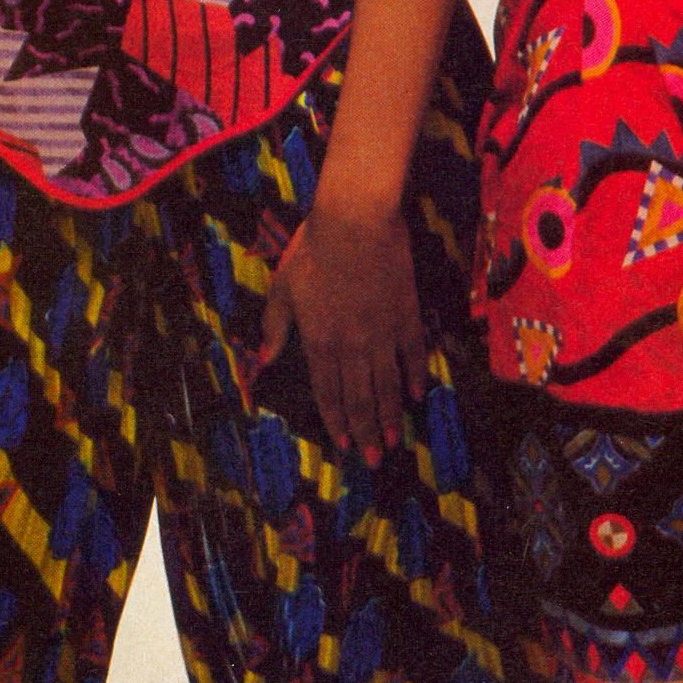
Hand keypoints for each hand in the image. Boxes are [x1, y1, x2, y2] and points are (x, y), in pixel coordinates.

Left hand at [260, 173, 428, 467]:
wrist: (356, 221)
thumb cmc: (313, 249)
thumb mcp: (283, 287)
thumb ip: (275, 325)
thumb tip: (263, 358)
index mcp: (318, 342)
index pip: (327, 392)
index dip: (336, 421)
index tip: (344, 446)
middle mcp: (351, 347)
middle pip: (359, 398)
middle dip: (365, 432)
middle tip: (373, 460)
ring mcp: (381, 334)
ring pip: (387, 385)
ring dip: (390, 416)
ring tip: (394, 442)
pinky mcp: (406, 315)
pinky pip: (413, 354)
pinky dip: (416, 376)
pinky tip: (418, 394)